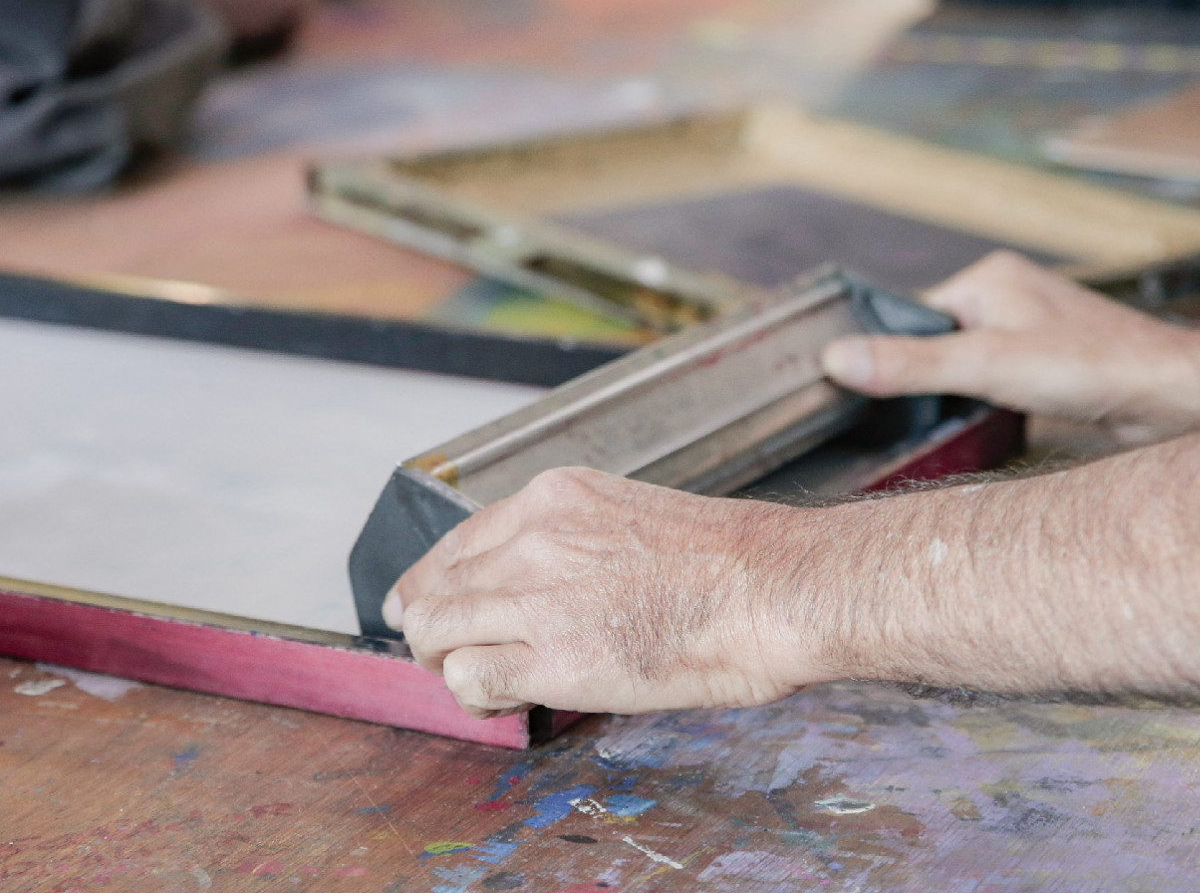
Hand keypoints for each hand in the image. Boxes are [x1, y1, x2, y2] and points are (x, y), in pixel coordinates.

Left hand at [386, 468, 817, 717]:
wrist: (769, 590)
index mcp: (554, 498)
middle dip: (434, 629)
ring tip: (481, 684)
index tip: (429, 607)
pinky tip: (503, 702)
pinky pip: (466, 677)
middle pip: (434, 588)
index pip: (456, 542)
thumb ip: (577, 544)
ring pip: (433, 630)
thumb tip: (548, 588)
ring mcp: (535, 596)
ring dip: (445, 663)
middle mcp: (532, 539)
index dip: (434, 585)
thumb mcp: (634, 519)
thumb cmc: (729, 565)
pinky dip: (473, 695)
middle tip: (453, 657)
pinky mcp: (548, 657)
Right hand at [822, 251, 1199, 441]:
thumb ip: (910, 365)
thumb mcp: (987, 367)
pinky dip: (994, 404)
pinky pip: (1000, 380)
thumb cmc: (1096, 367)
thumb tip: (837, 359)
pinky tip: (1006, 422)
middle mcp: (1011, 295)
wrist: (1177, 396)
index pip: (912, 315)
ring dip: (966, 395)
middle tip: (933, 413)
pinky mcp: (1055, 362)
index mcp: (990, 277)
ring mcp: (1035, 329)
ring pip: (970, 364)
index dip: (895, 355)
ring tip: (982, 415)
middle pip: (938, 342)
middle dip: (932, 380)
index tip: (878, 392)